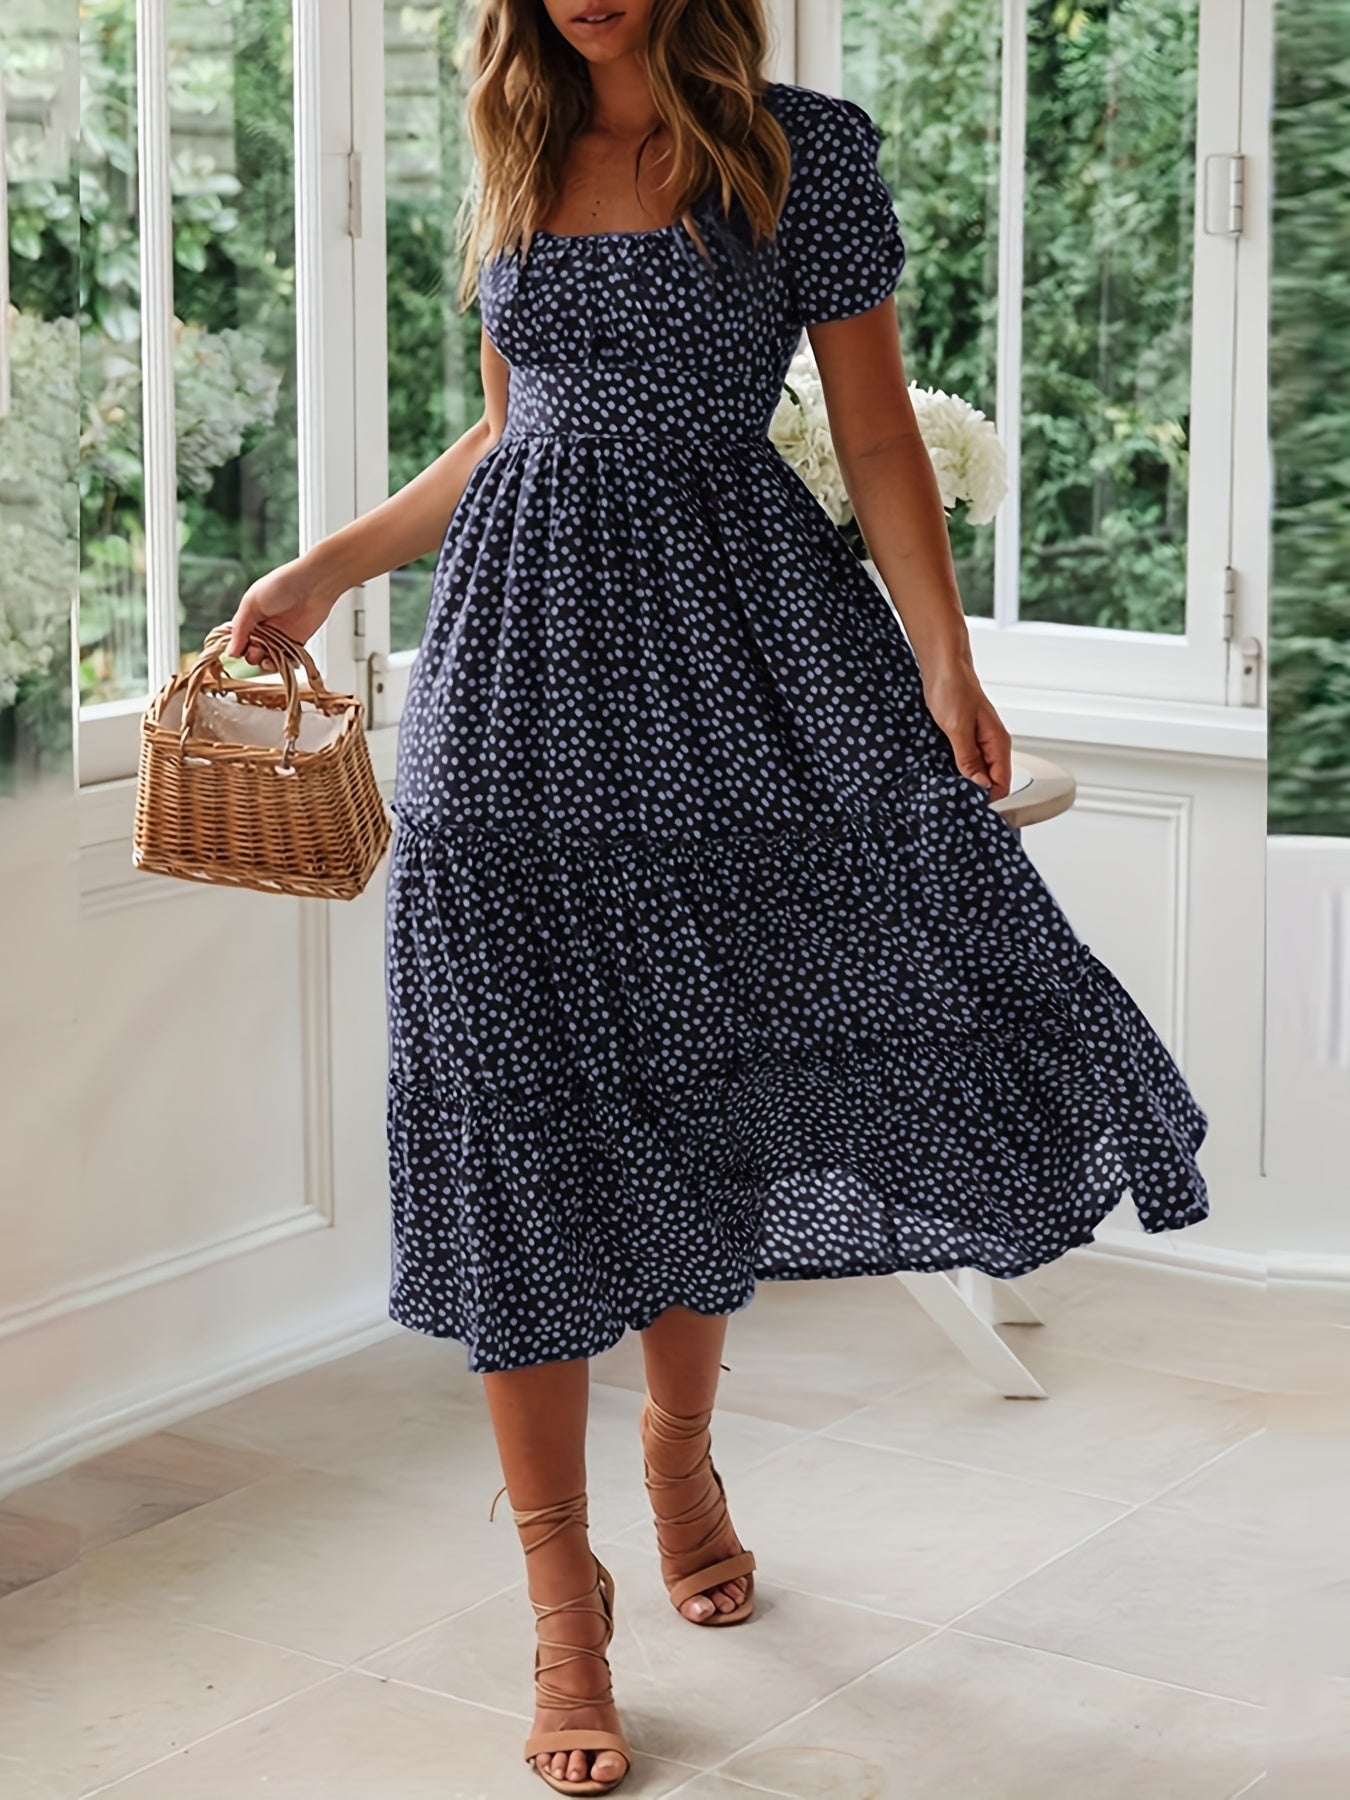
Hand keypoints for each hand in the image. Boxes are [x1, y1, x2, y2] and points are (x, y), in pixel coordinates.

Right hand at [225, 556, 337, 669]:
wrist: (314, 584)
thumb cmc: (280, 585)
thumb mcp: (252, 603)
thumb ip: (240, 629)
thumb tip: (231, 652)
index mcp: (250, 616)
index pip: (238, 638)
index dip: (237, 647)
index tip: (238, 652)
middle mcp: (264, 627)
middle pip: (252, 651)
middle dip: (252, 655)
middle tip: (256, 651)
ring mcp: (280, 636)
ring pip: (268, 658)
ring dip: (265, 664)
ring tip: (267, 661)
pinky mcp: (297, 643)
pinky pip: (286, 659)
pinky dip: (282, 664)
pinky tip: (280, 662)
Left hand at [922, 661, 1012, 802]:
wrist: (942, 664)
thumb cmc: (952, 687)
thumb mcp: (957, 728)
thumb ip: (969, 758)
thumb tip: (980, 785)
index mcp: (997, 742)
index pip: (1001, 784)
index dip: (987, 799)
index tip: (968, 808)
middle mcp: (991, 743)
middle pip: (989, 780)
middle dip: (973, 792)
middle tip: (952, 800)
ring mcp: (977, 740)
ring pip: (975, 771)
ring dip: (962, 780)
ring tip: (944, 788)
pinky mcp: (963, 736)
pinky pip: (964, 760)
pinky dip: (954, 768)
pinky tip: (940, 771)